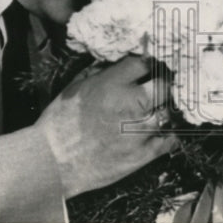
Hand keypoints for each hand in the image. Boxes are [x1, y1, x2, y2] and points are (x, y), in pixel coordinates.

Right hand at [35, 55, 174, 197]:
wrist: (52, 162)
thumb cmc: (61, 122)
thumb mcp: (76, 86)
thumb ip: (101, 71)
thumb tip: (119, 60)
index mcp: (112, 84)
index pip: (145, 62)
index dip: (150, 63)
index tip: (152, 66)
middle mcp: (129, 104)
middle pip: (164, 85)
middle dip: (164, 84)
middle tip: (163, 87)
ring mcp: (138, 130)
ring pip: (169, 112)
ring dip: (166, 110)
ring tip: (162, 110)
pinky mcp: (141, 155)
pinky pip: (169, 141)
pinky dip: (170, 135)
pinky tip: (164, 131)